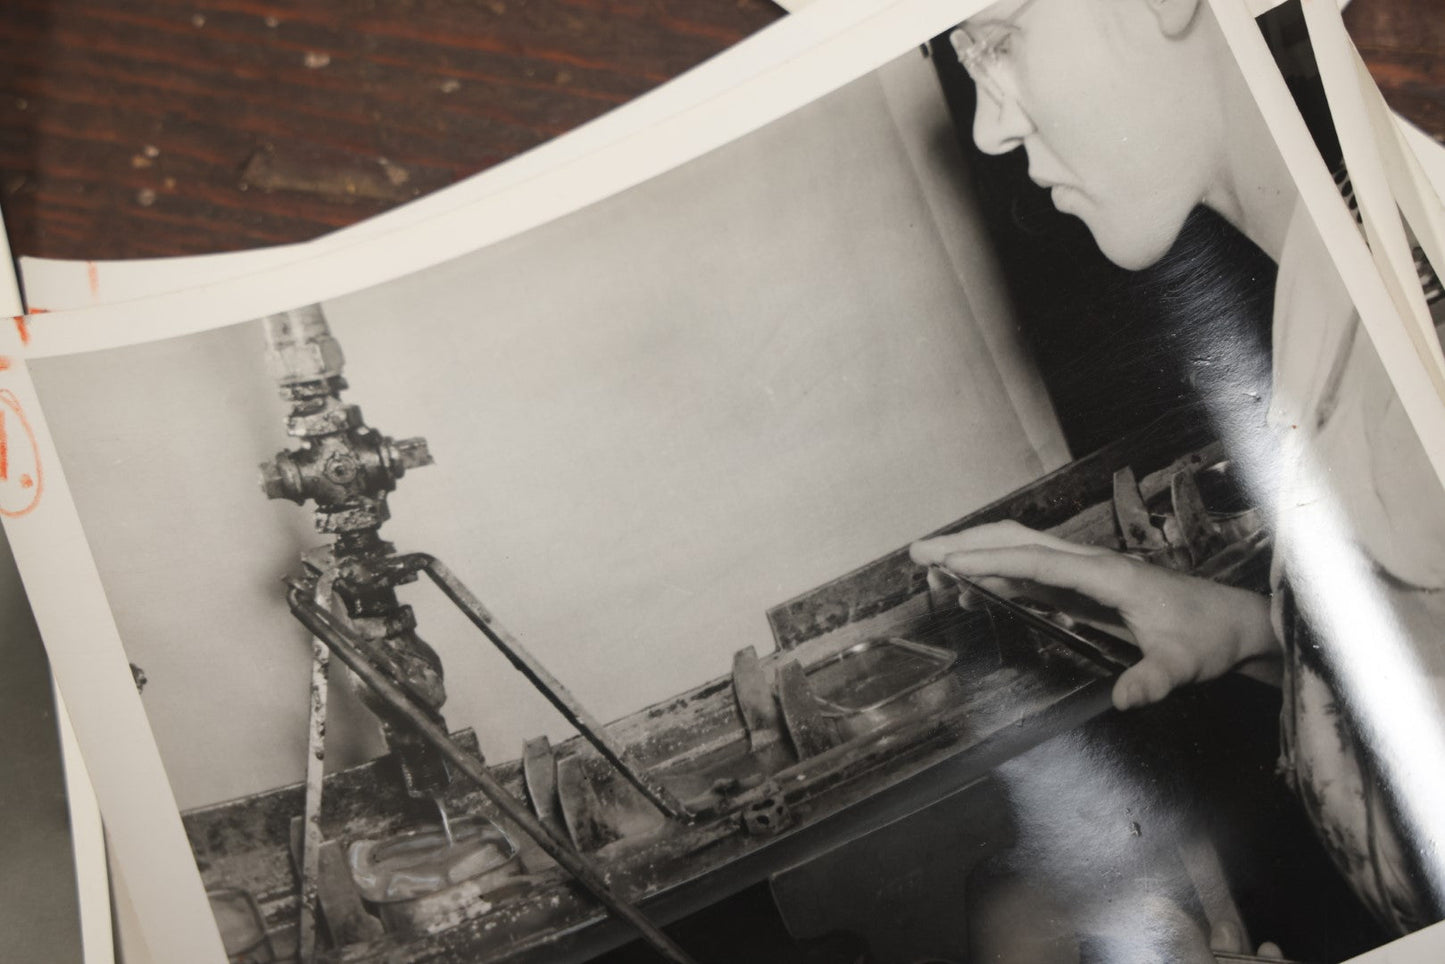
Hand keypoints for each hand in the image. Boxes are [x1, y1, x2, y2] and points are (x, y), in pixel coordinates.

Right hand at [910, 521, 1277, 709]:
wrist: (1230, 622)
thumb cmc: (1206, 637)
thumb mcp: (1182, 665)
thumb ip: (1154, 680)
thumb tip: (1125, 699)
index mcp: (1107, 574)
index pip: (1037, 560)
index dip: (992, 560)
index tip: (950, 562)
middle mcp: (1089, 563)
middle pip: (1018, 540)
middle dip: (967, 543)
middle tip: (919, 551)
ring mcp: (1084, 571)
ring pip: (1020, 548)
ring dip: (975, 551)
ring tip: (931, 564)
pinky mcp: (1082, 585)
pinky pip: (1029, 569)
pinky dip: (994, 570)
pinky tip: (971, 586)